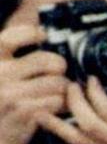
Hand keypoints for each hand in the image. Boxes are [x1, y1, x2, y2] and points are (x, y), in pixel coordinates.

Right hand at [0, 25, 68, 143]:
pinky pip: (58, 100)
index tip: (42, 35)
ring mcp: (10, 94)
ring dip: (64, 89)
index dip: (28, 33)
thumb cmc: (3, 108)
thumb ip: (16, 63)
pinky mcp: (24, 111)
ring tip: (58, 94)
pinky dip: (62, 104)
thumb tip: (43, 35)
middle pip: (45, 60)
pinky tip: (56, 108)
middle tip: (59, 72)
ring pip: (57, 82)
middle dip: (59, 66)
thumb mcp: (3, 79)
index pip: (8, 39)